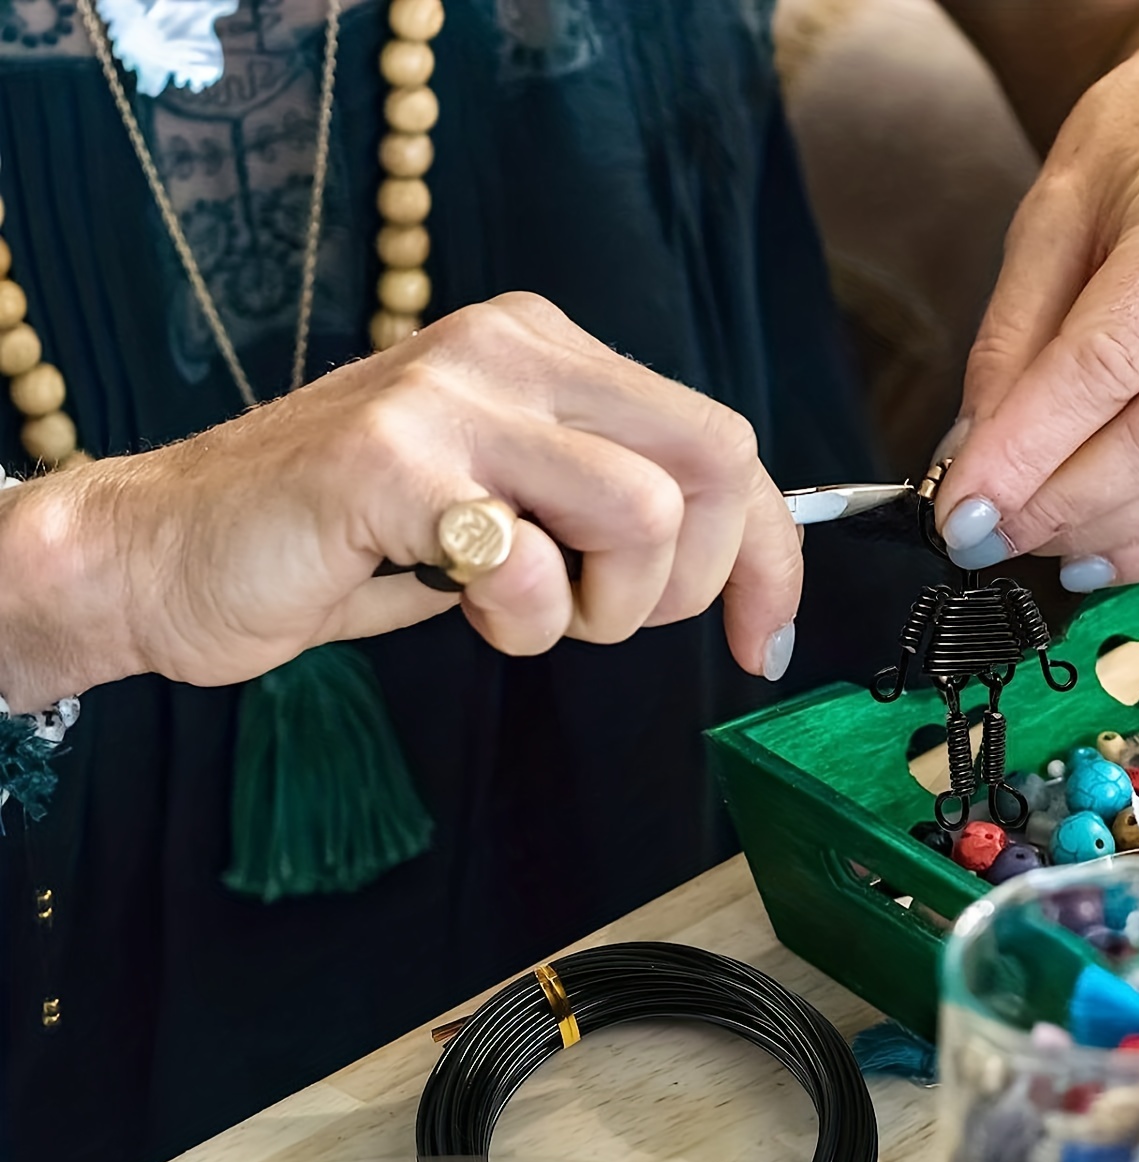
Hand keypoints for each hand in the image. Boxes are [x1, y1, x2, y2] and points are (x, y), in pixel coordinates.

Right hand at [0, 293, 800, 709]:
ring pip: (643, 512)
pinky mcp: (389, 459)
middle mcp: (509, 348)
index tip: (761, 641)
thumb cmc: (351, 542)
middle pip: (714, 462)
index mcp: (549, 351)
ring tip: (515, 610)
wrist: (174, 549)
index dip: (769, 555)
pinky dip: (518, 622)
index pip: (721, 441)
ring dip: (600, 608)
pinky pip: (529, 563)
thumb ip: (603, 504)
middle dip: (685, 585)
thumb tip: (737, 556)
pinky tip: (452, 603)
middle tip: (593, 616)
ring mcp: (449, 394)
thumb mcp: (509, 508)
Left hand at [935, 20, 1138, 589]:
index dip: (1025, 453)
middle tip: (984, 537)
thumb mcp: (1048, 220)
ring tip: (1030, 543)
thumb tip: (971, 463)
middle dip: (1061, 506)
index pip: (1107, 364)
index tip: (958, 511)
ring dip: (1107, 535)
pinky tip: (1093, 554)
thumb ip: (1010, 345)